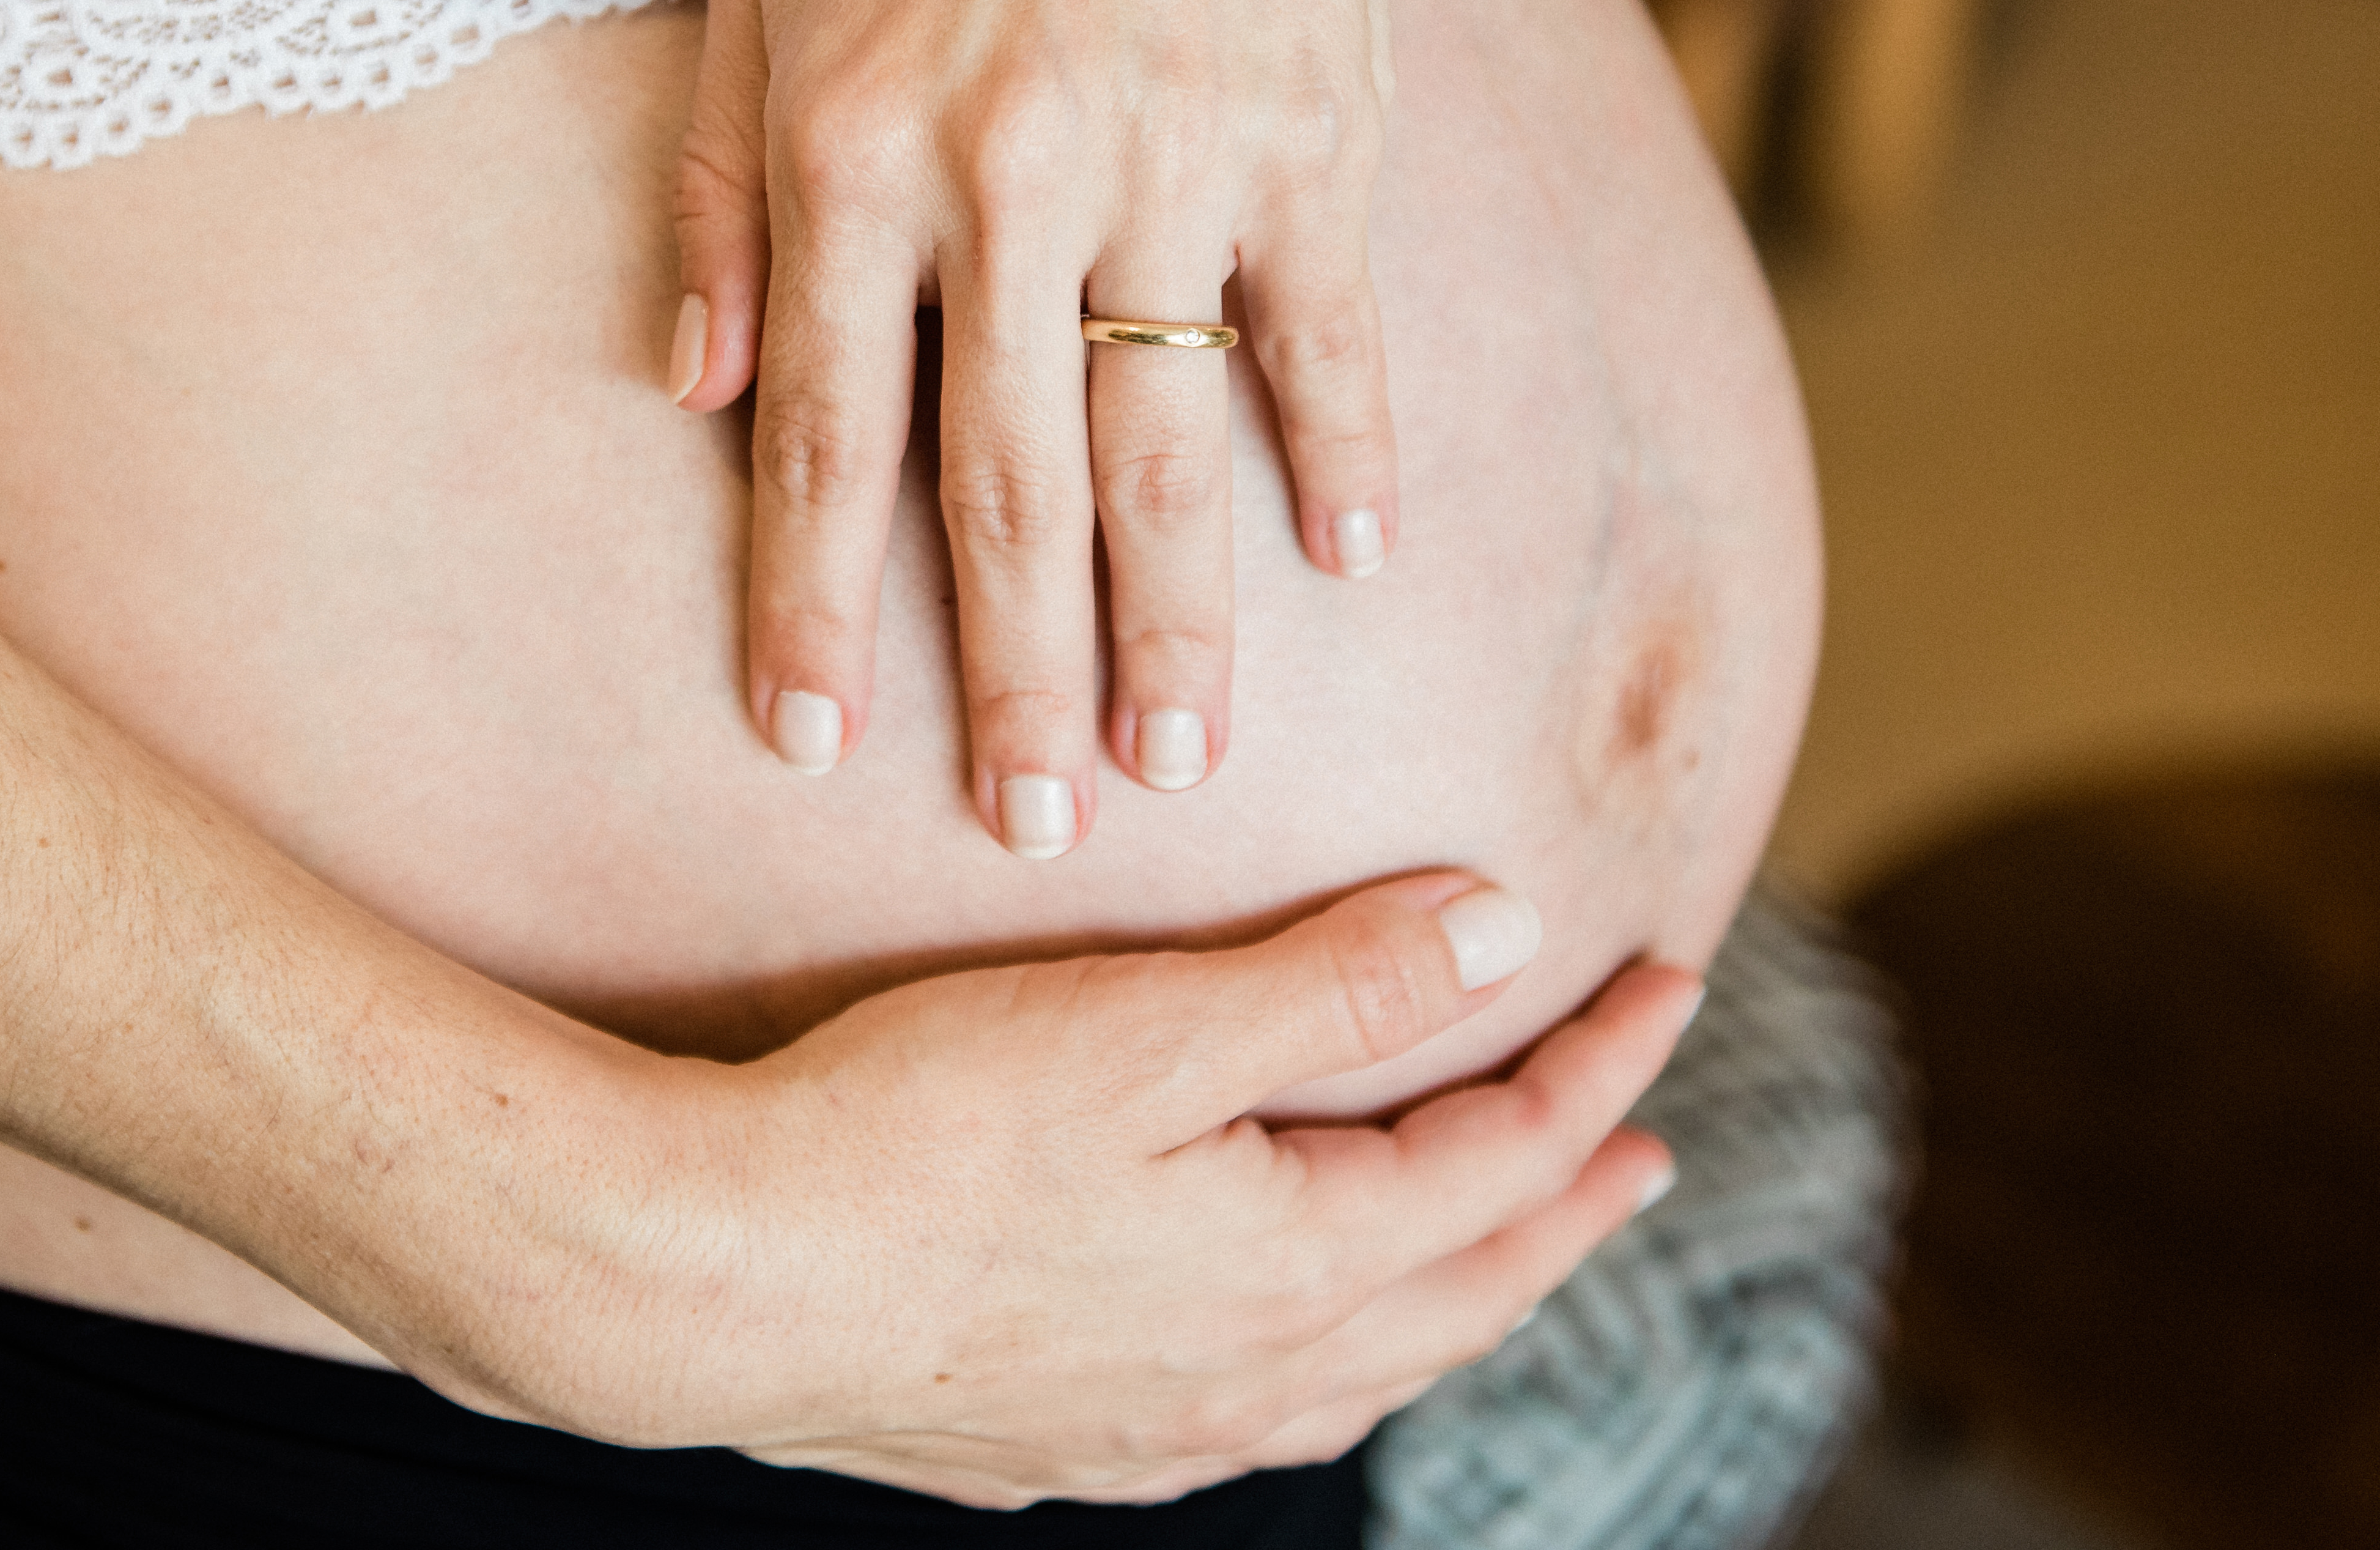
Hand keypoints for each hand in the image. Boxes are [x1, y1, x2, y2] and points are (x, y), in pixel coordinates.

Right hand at [536, 875, 1692, 1506]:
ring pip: (1365, 1374)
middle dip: (1567, 1203)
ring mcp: (1149, 1431)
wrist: (713, 1280)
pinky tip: (1283, 1352)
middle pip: (1467, 1289)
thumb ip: (1337, 984)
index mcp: (1298, 1265)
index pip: (1506, 1158)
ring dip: (1456, 1299)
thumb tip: (1505, 934)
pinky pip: (1251, 1421)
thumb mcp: (1148, 1024)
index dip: (1603, 1064)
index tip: (1666, 975)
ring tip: (1493, 1251)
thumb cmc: (914, 1132)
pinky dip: (1325, 1368)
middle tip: (1636, 1146)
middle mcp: (1249, 1375)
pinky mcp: (1051, 1446)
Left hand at [669, 0, 1418, 854]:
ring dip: (1176, 626)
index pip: (825, 434)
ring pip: (1172, 444)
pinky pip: (1334, 331)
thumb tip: (700, 387)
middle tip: (1029, 829)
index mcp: (854, 143)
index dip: (814, 604)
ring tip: (1179, 765)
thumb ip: (717, 187)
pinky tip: (1349, 565)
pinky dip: (1349, 453)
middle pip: (1007, 483)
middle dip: (1014, 678)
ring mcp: (1183, 158)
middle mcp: (1014, 173)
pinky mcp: (1322, 130)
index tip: (811, 745)